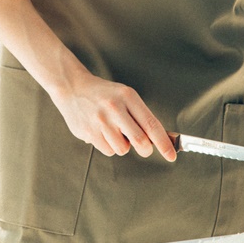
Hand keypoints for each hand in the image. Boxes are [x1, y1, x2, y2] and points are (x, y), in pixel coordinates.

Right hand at [48, 72, 177, 161]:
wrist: (72, 88)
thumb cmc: (103, 94)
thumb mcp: (125, 96)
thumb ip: (140, 116)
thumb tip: (159, 138)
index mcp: (128, 96)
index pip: (152, 124)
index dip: (164, 143)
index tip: (171, 155)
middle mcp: (115, 108)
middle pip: (140, 141)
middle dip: (145, 149)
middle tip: (144, 147)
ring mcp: (101, 121)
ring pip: (123, 149)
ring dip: (123, 146)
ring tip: (114, 131)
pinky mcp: (89, 132)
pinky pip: (108, 151)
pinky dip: (109, 146)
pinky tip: (103, 133)